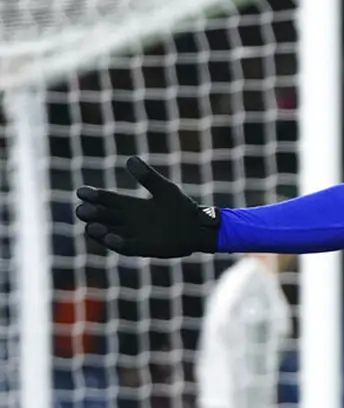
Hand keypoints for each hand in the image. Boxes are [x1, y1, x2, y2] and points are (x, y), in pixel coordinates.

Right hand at [75, 156, 219, 257]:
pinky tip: (110, 238)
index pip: (107, 200)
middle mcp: (128, 221)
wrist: (198, 226)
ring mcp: (135, 235)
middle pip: (104, 217)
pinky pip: (127, 247)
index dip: (95, 196)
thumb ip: (147, 177)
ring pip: (110, 233)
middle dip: (93, 214)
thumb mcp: (164, 189)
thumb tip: (130, 159)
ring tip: (90, 227)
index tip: (81, 192)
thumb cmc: (181, 207)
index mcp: (131, 206)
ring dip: (100, 231)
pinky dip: (118, 243)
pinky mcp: (144, 248)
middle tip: (82, 210)